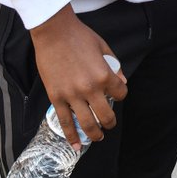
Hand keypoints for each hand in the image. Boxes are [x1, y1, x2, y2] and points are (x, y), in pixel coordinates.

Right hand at [29, 6, 127, 150]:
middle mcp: (90, 88)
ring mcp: (72, 95)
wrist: (54, 33)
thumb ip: (115, 66)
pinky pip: (65, 122)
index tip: (118, 95)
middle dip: (110, 122)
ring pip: (86, 123)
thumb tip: (122, 81)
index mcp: (104, 75)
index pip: (120, 93)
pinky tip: (76, 145)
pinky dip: (71, 136)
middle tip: (110, 125)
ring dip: (94, 134)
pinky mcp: (56, 97)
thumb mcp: (104, 48)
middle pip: (105, 114)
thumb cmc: (80, 37)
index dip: (121, 95)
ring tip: (98, 137)